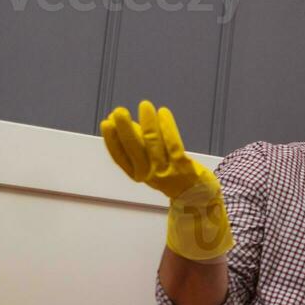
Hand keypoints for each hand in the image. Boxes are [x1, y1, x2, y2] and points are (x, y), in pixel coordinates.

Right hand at [101, 101, 233, 260]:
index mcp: (138, 175)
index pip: (120, 157)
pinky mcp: (183, 166)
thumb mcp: (152, 165)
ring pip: (154, 143)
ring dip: (148, 122)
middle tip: (118, 111)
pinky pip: (173, 143)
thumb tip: (127, 124)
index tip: (106, 123)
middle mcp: (149, 175)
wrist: (198, 198)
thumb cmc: (172, 176)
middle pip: (134, 149)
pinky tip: (163, 113)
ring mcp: (166, 172)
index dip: (112, 140)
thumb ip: (141, 146)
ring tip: (144, 105)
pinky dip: (167, 127)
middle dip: (124, 129)